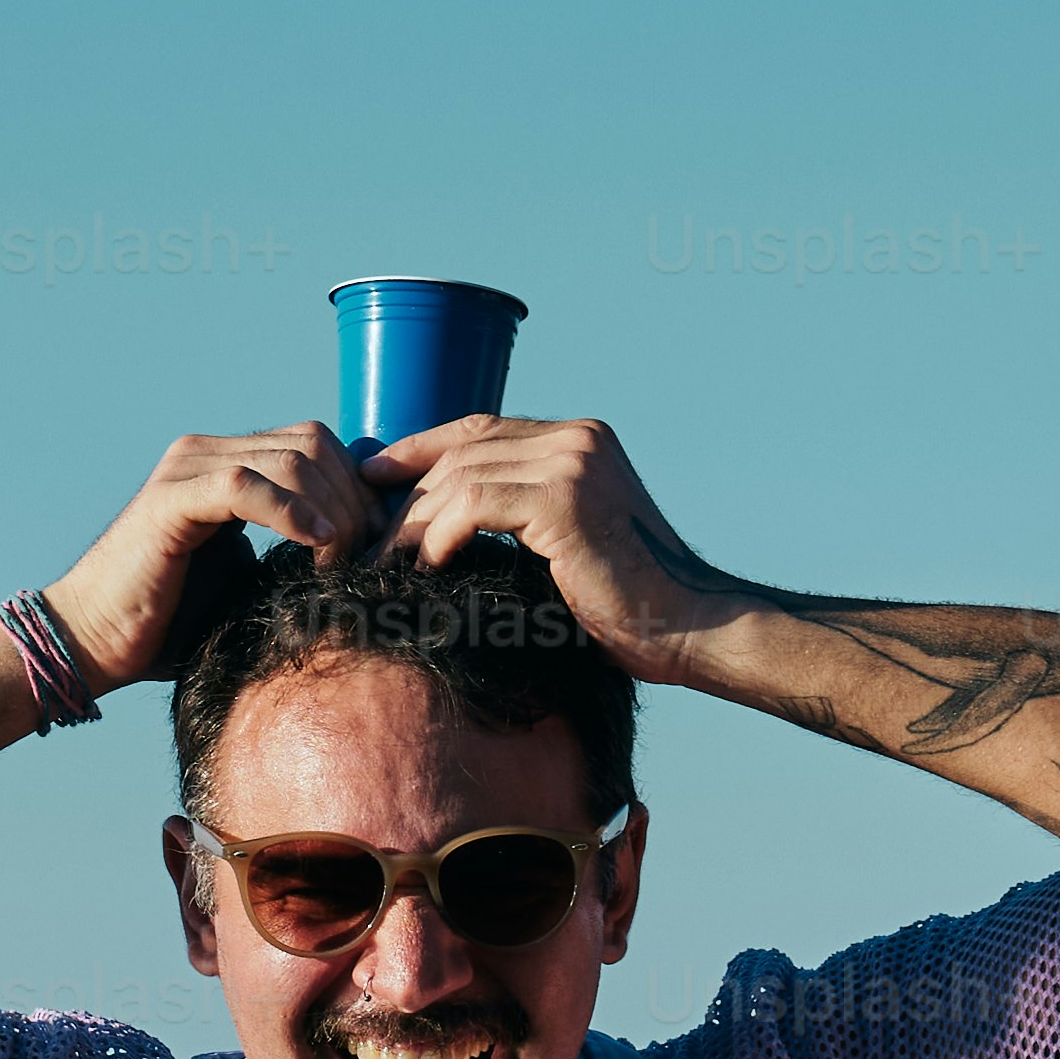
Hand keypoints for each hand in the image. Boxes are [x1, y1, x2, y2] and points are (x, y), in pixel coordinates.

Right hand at [38, 427, 378, 690]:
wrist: (93, 641)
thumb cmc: (167, 622)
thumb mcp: (245, 575)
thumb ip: (287, 546)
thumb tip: (356, 548)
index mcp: (223, 463)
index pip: (314, 444)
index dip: (356, 487)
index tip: (379, 540)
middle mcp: (205, 453)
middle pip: (312, 444)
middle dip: (353, 498)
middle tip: (366, 554)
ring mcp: (185, 469)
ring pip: (290, 460)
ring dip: (330, 509)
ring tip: (339, 559)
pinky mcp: (170, 499)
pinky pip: (246, 485)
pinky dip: (291, 513)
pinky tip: (315, 545)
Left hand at [384, 415, 733, 670]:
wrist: (692, 629)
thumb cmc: (629, 605)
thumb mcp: (566, 545)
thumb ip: (520, 517)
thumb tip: (442, 524)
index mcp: (580, 440)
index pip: (479, 429)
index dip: (419, 449)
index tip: (372, 478)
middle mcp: (577, 438)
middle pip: (462, 451)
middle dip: (406, 494)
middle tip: (367, 538)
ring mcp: (572, 463)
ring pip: (460, 476)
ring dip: (413, 523)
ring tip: (384, 564)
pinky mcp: (563, 498)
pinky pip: (473, 504)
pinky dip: (439, 536)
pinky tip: (424, 569)